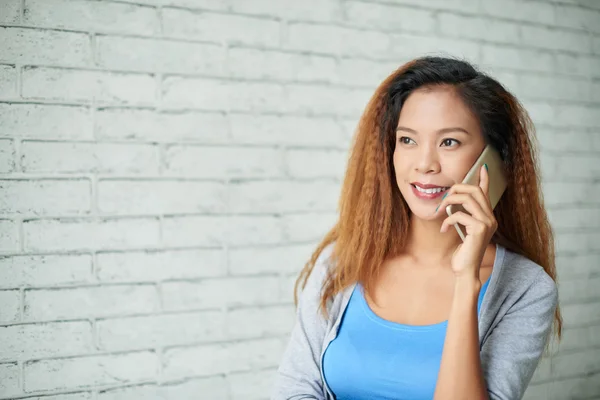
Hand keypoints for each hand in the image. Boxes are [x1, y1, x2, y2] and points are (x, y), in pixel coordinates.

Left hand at [432, 165, 497, 280]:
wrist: (466, 269)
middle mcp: (491, 218)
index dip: (485, 178)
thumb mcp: (463, 229)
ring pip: (467, 199)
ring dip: (449, 202)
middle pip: (475, 191)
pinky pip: (459, 214)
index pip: (487, 193)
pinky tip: (443, 229)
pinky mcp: (480, 229)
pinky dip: (447, 220)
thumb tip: (453, 199)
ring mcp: (487, 223)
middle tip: (444, 199)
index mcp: (488, 217)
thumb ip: (462, 215)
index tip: (482, 166)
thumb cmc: (463, 251)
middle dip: (456, 189)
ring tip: (441, 211)